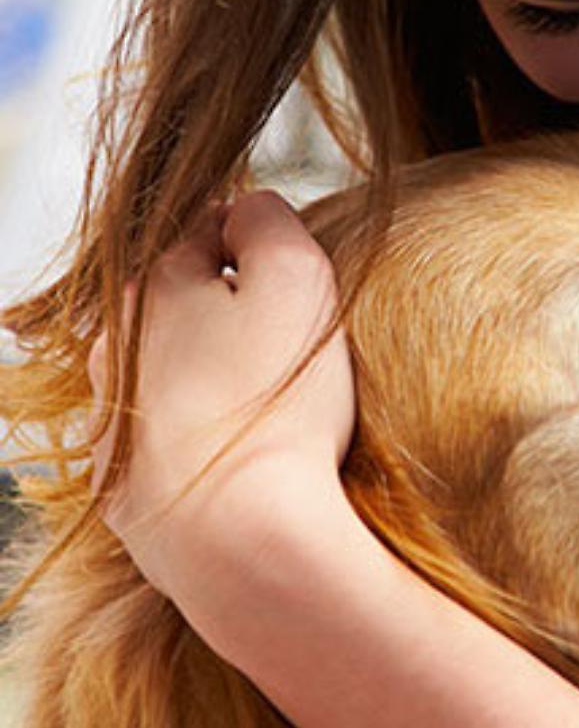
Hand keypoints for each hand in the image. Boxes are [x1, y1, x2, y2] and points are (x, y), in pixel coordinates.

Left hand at [88, 191, 354, 600]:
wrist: (241, 538)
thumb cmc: (277, 402)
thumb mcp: (296, 277)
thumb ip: (269, 219)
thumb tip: (247, 203)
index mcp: (153, 288)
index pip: (210, 233)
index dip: (263, 247)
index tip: (302, 281)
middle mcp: (116, 348)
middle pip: (184, 305)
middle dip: (233, 311)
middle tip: (294, 345)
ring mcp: (114, 422)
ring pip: (171, 372)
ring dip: (212, 374)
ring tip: (271, 407)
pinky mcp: (125, 488)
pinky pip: (168, 440)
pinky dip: (201, 437)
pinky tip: (243, 455)